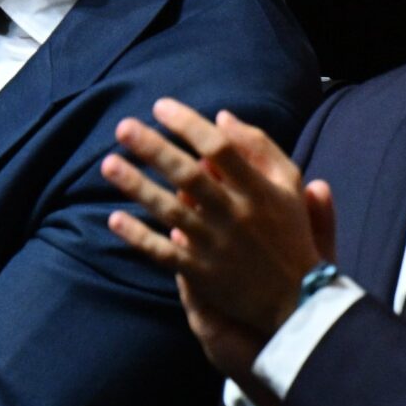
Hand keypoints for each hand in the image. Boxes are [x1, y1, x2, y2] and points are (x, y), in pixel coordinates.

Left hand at [99, 100, 328, 381]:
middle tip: (123, 127)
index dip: (189, 125)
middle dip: (155, 149)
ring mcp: (216, 245)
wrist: (297, 298)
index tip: (160, 107)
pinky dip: (139, 237)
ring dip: (137, 187)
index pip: (220, 149)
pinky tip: (114, 219)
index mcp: (258, 190)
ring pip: (170, 212)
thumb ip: (259, 148)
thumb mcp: (289, 186)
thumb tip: (221, 117)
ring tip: (108, 164)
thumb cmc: (290, 231)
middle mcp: (236, 215)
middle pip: (189, 176)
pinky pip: (163, 253)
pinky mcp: (200, 273)